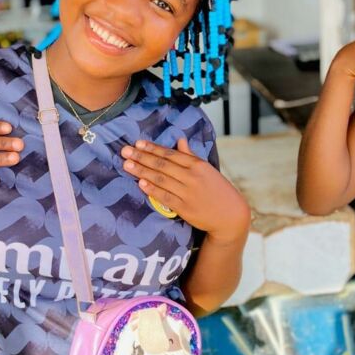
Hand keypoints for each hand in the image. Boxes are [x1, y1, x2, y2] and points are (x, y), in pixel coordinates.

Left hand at [121, 138, 250, 241]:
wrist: (230, 215)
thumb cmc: (217, 190)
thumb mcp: (207, 169)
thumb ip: (190, 156)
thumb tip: (180, 140)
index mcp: (197, 165)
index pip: (170, 154)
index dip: (152, 148)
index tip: (137, 143)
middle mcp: (192, 176)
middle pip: (162, 164)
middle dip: (141, 157)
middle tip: (125, 151)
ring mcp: (188, 192)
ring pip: (160, 179)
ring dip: (142, 171)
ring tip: (127, 165)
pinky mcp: (185, 208)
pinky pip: (164, 196)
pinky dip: (152, 189)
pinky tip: (140, 183)